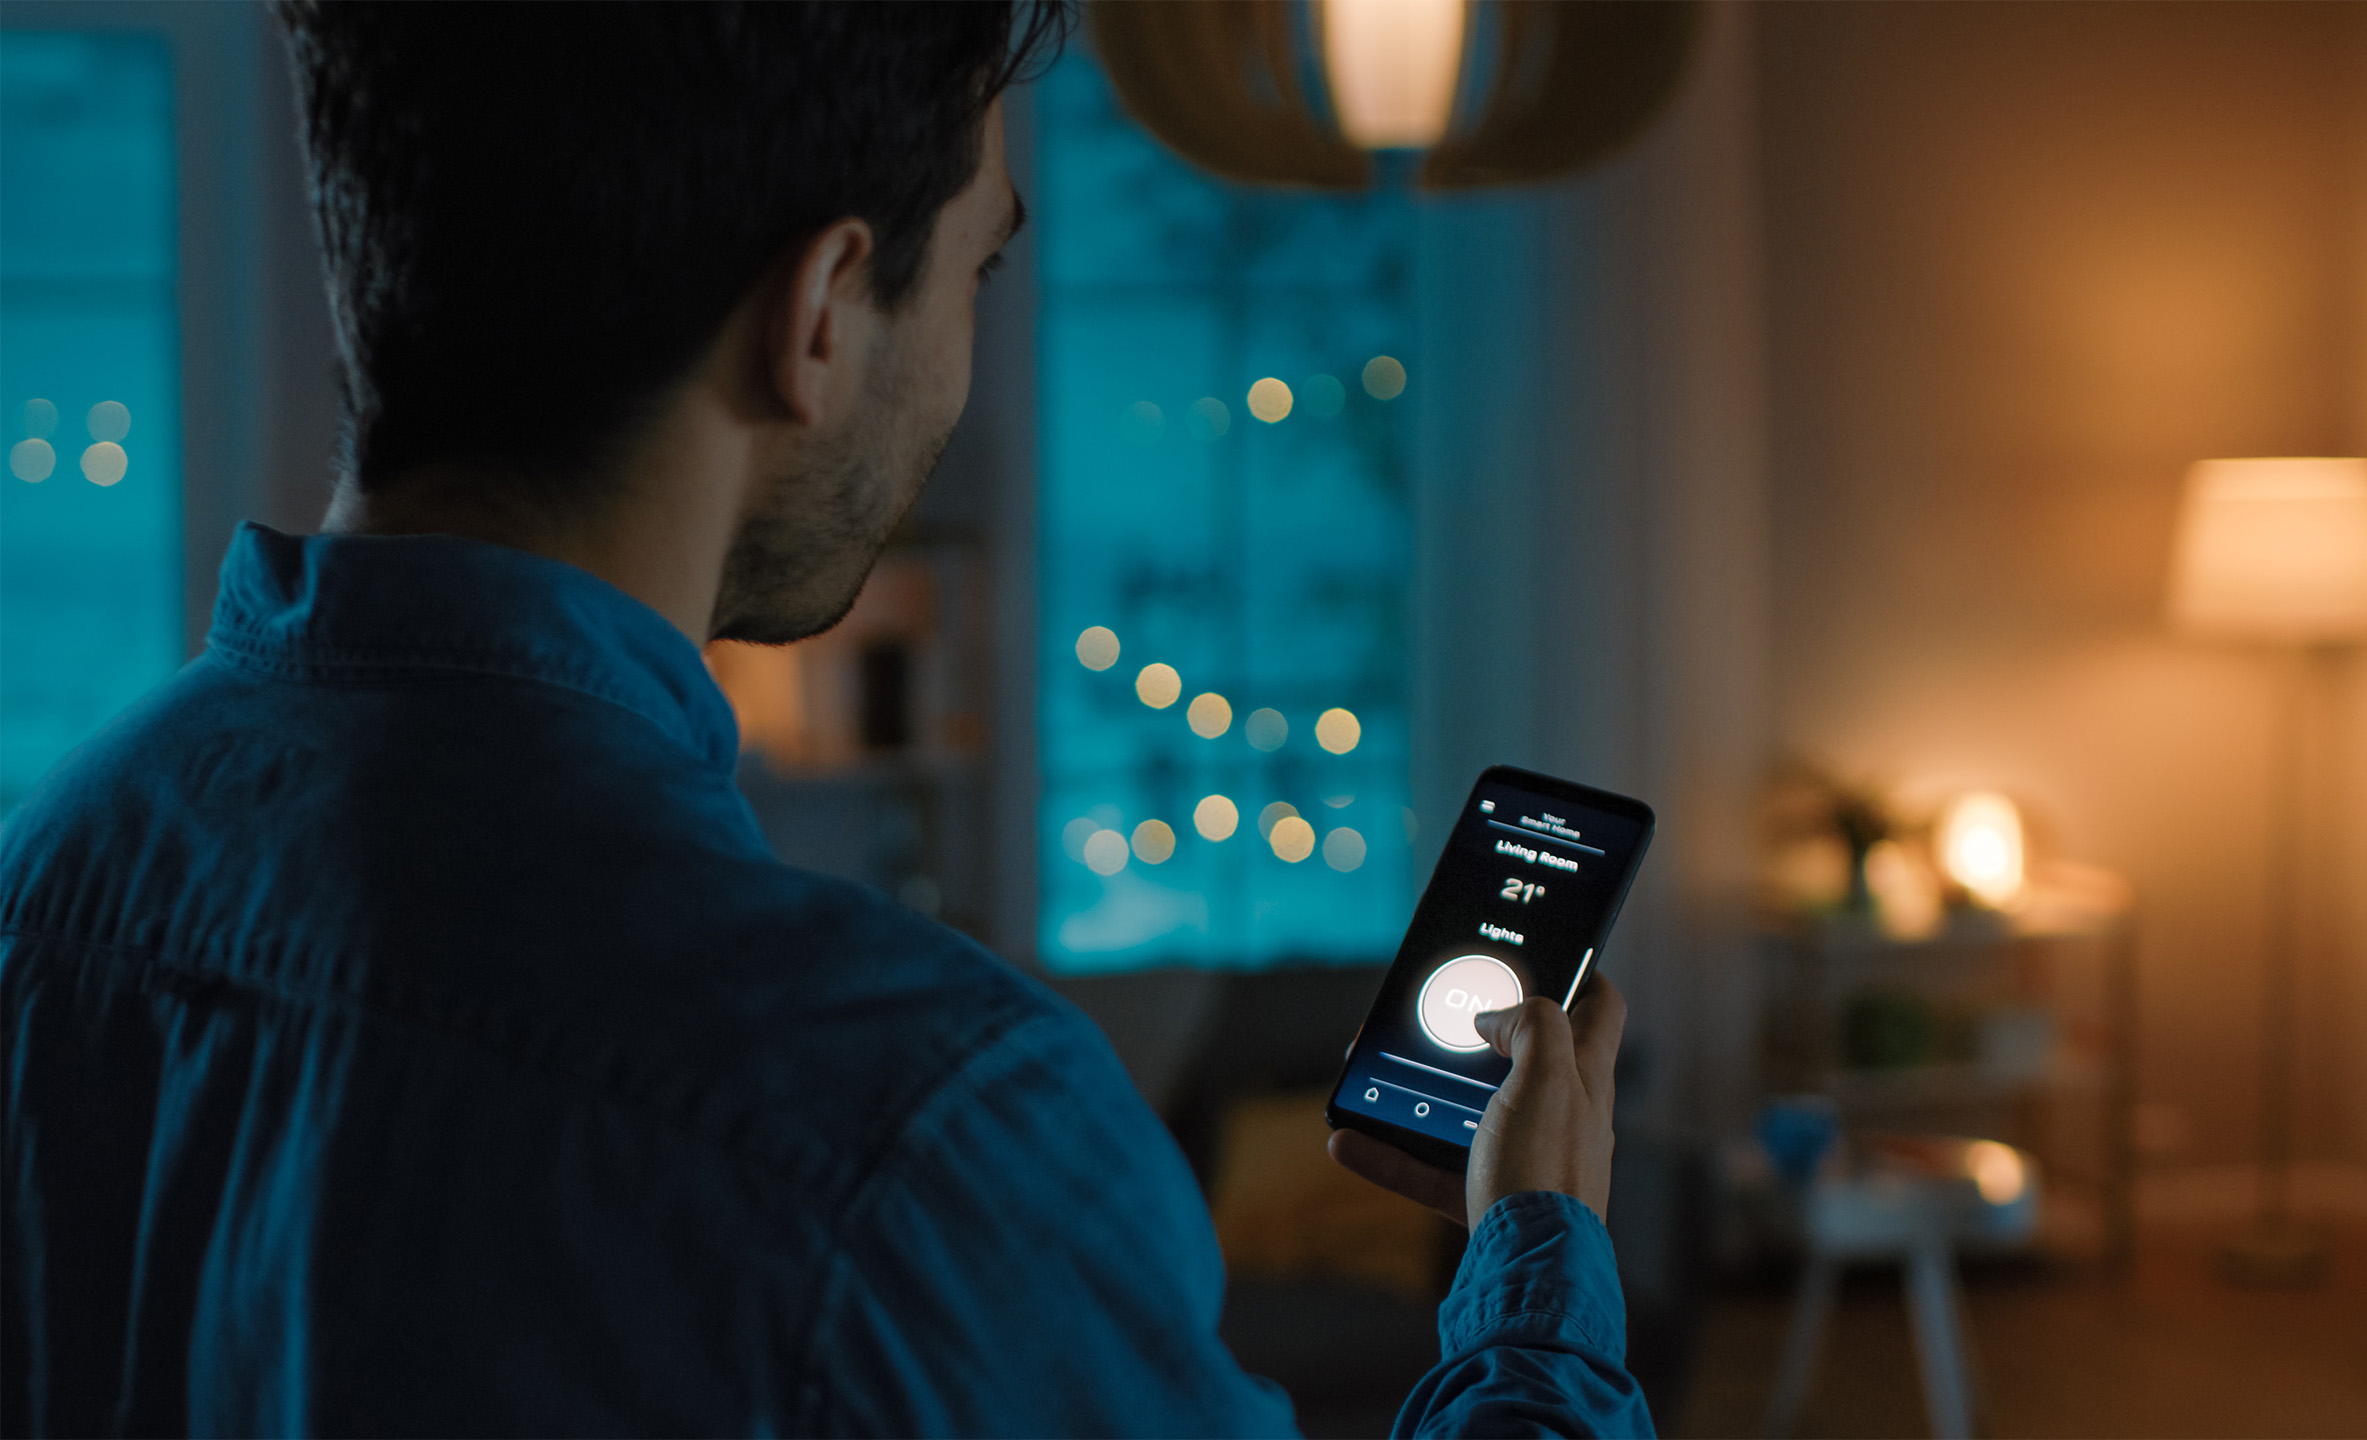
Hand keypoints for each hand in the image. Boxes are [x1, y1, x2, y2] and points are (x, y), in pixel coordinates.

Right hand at [1328, 977, 1625, 1227]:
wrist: (1531, 1276)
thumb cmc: (1549, 1174)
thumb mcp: (1549, 1077)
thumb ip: (1532, 1025)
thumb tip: (1500, 1018)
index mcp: (1586, 1079)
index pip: (1601, 1008)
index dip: (1578, 972)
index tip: (1539, 953)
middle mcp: (1562, 1118)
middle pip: (1521, 1057)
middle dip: (1474, 1035)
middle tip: (1432, 1016)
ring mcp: (1526, 1160)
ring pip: (1465, 1113)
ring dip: (1418, 1094)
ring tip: (1376, 1076)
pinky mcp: (1488, 1201)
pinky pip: (1430, 1169)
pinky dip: (1389, 1155)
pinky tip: (1348, 1142)